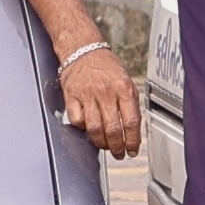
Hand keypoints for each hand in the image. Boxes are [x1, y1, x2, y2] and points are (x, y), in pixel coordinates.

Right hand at [53, 41, 142, 155]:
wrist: (83, 50)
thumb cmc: (105, 67)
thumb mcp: (125, 81)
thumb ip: (129, 104)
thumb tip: (132, 131)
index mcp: (124, 88)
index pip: (131, 121)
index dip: (132, 141)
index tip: (132, 151)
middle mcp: (106, 92)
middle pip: (113, 129)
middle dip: (117, 147)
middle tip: (118, 154)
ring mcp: (87, 94)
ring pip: (94, 129)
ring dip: (101, 143)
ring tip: (104, 146)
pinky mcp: (71, 96)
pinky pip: (77, 121)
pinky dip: (82, 129)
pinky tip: (87, 130)